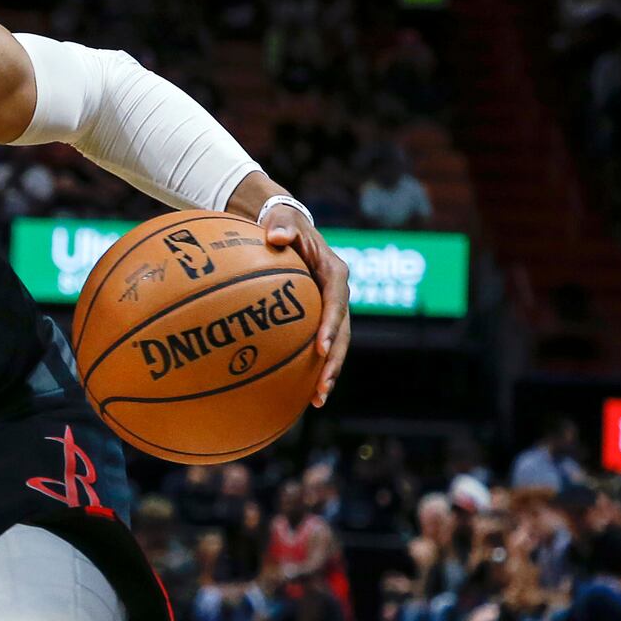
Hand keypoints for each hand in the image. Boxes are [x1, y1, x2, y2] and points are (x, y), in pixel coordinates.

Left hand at [261, 208, 351, 407]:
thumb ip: (281, 225)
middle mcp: (337, 294)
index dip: (332, 325)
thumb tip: (276, 236)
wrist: (285, 228)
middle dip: (334, 361)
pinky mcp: (318, 319)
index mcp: (334, 273)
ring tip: (317, 400)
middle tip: (322, 387)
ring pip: (335, 345)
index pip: (337, 301)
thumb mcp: (282, 219)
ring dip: (328, 372)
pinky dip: (312, 369)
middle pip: (343, 332)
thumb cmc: (282, 223)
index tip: (321, 347)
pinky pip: (318, 346)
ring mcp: (329, 308)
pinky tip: (299, 395)